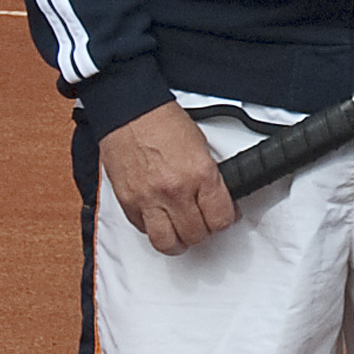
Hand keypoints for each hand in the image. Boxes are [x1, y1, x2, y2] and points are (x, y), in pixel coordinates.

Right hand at [101, 103, 238, 254]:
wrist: (129, 109)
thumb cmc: (163, 121)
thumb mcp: (201, 146)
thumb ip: (210, 178)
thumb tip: (220, 201)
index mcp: (199, 174)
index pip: (220, 219)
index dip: (225, 221)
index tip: (223, 217)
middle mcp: (175, 191)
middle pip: (196, 235)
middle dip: (202, 232)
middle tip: (202, 222)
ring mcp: (149, 199)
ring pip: (168, 244)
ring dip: (178, 242)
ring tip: (180, 233)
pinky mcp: (128, 202)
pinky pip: (144, 230)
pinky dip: (153, 229)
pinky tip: (159, 217)